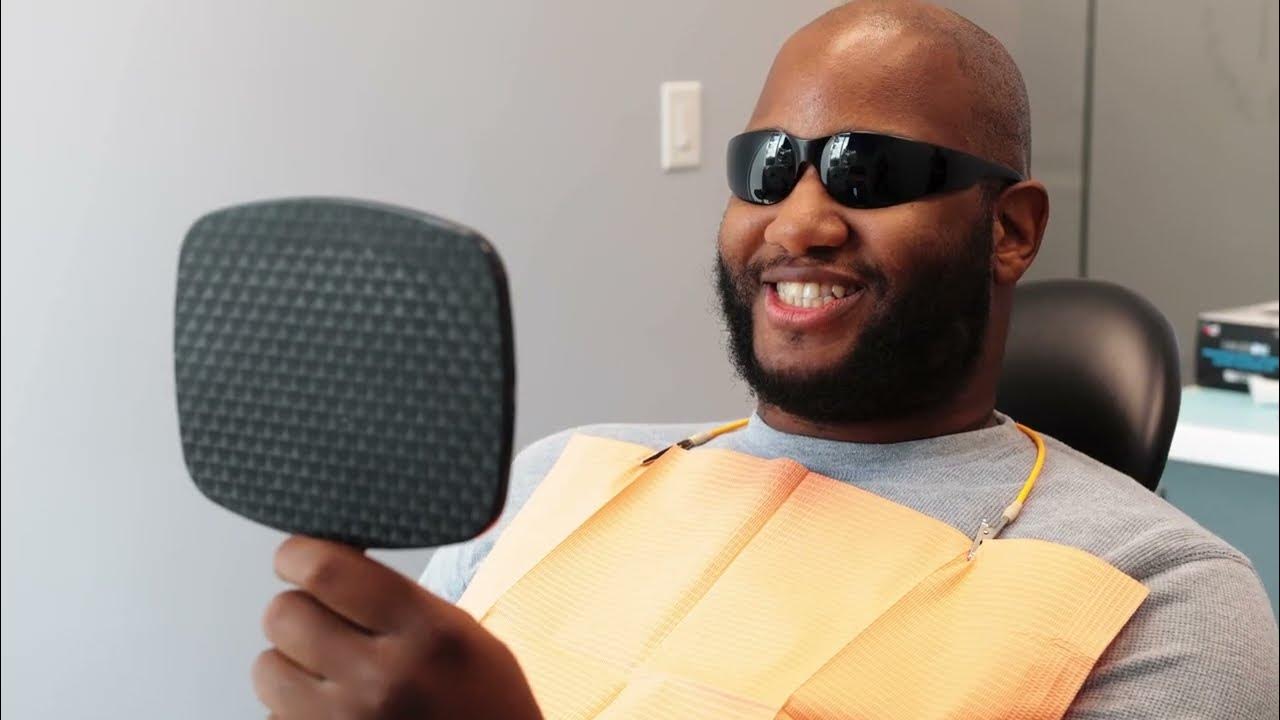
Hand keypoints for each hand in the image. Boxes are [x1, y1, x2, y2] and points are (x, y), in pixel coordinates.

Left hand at [252, 536, 541, 719]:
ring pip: (267, 667)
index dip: (298, 555)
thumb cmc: (482, 705)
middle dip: (297, 611)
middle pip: (284, 615)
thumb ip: (397, 598)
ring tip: (330, 674)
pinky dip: (293, 710)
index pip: (326, 571)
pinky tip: (335, 713)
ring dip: (289, 664)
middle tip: (322, 621)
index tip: (296, 556)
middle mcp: (382, 681)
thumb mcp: (462, 634)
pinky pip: (273, 715)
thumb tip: (323, 561)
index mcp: (427, 635)